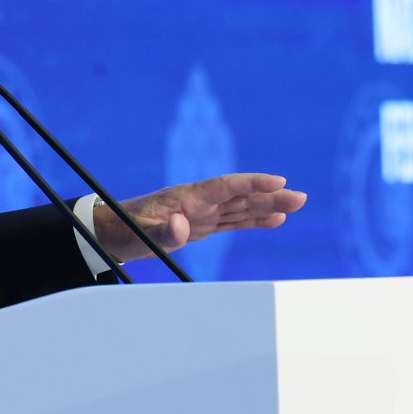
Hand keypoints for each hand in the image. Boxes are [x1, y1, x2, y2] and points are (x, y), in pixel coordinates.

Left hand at [93, 173, 307, 263]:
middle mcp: (199, 201)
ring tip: (296, 205)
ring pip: (242, 207)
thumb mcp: (140, 233)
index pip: (226, 186)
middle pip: (241, 195)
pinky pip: (234, 221)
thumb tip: (183, 227)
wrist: (112, 231)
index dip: (252, 182)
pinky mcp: (202, 225)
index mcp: (187, 197)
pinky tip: (274, 220)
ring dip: (268, 206)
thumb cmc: (124, 229)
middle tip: (301, 197)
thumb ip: (163, 231)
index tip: (278, 180)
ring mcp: (202, 213)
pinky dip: (255, 219)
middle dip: (271, 194)